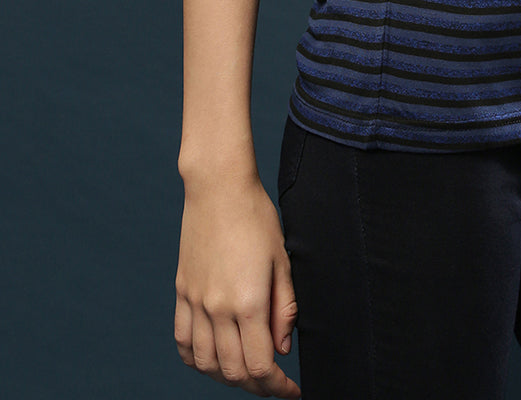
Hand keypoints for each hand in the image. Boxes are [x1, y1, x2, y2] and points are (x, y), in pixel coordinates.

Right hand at [175, 177, 300, 396]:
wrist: (218, 188)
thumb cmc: (257, 217)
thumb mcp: (283, 260)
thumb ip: (285, 308)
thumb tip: (283, 348)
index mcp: (247, 302)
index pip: (260, 365)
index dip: (278, 387)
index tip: (292, 391)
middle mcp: (217, 308)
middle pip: (233, 371)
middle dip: (257, 386)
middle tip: (275, 384)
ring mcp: (195, 302)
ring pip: (205, 363)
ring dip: (227, 377)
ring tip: (247, 373)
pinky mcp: (182, 293)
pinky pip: (183, 342)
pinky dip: (197, 360)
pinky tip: (213, 359)